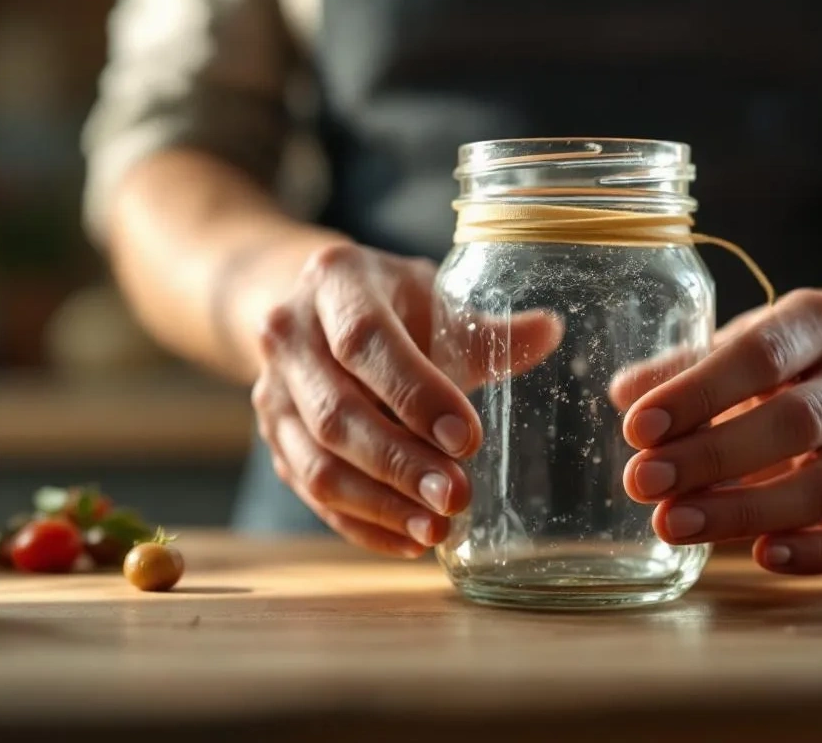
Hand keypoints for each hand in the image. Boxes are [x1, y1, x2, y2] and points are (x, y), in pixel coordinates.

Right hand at [252, 242, 557, 556]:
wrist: (319, 311)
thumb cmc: (393, 305)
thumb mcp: (436, 299)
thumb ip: (490, 329)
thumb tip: (550, 332)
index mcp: (334, 280)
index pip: (365, 342)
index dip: (414, 394)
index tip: (466, 438)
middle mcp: (288, 334)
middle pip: (336, 413)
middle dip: (400, 463)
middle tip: (456, 496)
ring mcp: (271, 392)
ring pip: (316, 463)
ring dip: (380, 504)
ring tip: (437, 528)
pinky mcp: (272, 441)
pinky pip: (311, 494)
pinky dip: (362, 523)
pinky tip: (409, 540)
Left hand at [618, 289, 821, 574]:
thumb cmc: (783, 360)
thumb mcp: (736, 344)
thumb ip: (682, 369)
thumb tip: (625, 393)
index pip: (762, 355)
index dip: (699, 394)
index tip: (638, 429)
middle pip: (796, 424)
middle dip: (712, 458)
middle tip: (643, 483)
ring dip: (746, 512)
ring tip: (673, 524)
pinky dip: (817, 553)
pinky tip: (763, 557)